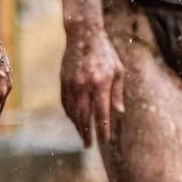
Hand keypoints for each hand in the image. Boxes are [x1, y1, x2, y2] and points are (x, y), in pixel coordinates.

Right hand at [61, 25, 123, 147]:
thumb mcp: (118, 71)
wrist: (83, 35)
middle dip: (86, 133)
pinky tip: (75, 120)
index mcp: (101, 83)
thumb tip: (118, 112)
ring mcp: (72, 84)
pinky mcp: (64, 82)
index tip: (104, 140)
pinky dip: (70, 114)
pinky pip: (65, 103)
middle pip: (84, 117)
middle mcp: (84, 86)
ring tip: (82, 135)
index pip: (101, 113)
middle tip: (88, 145)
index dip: (103, 130)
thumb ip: (117, 92)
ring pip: (73, 112)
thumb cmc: (105, 53)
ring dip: (77, 126)